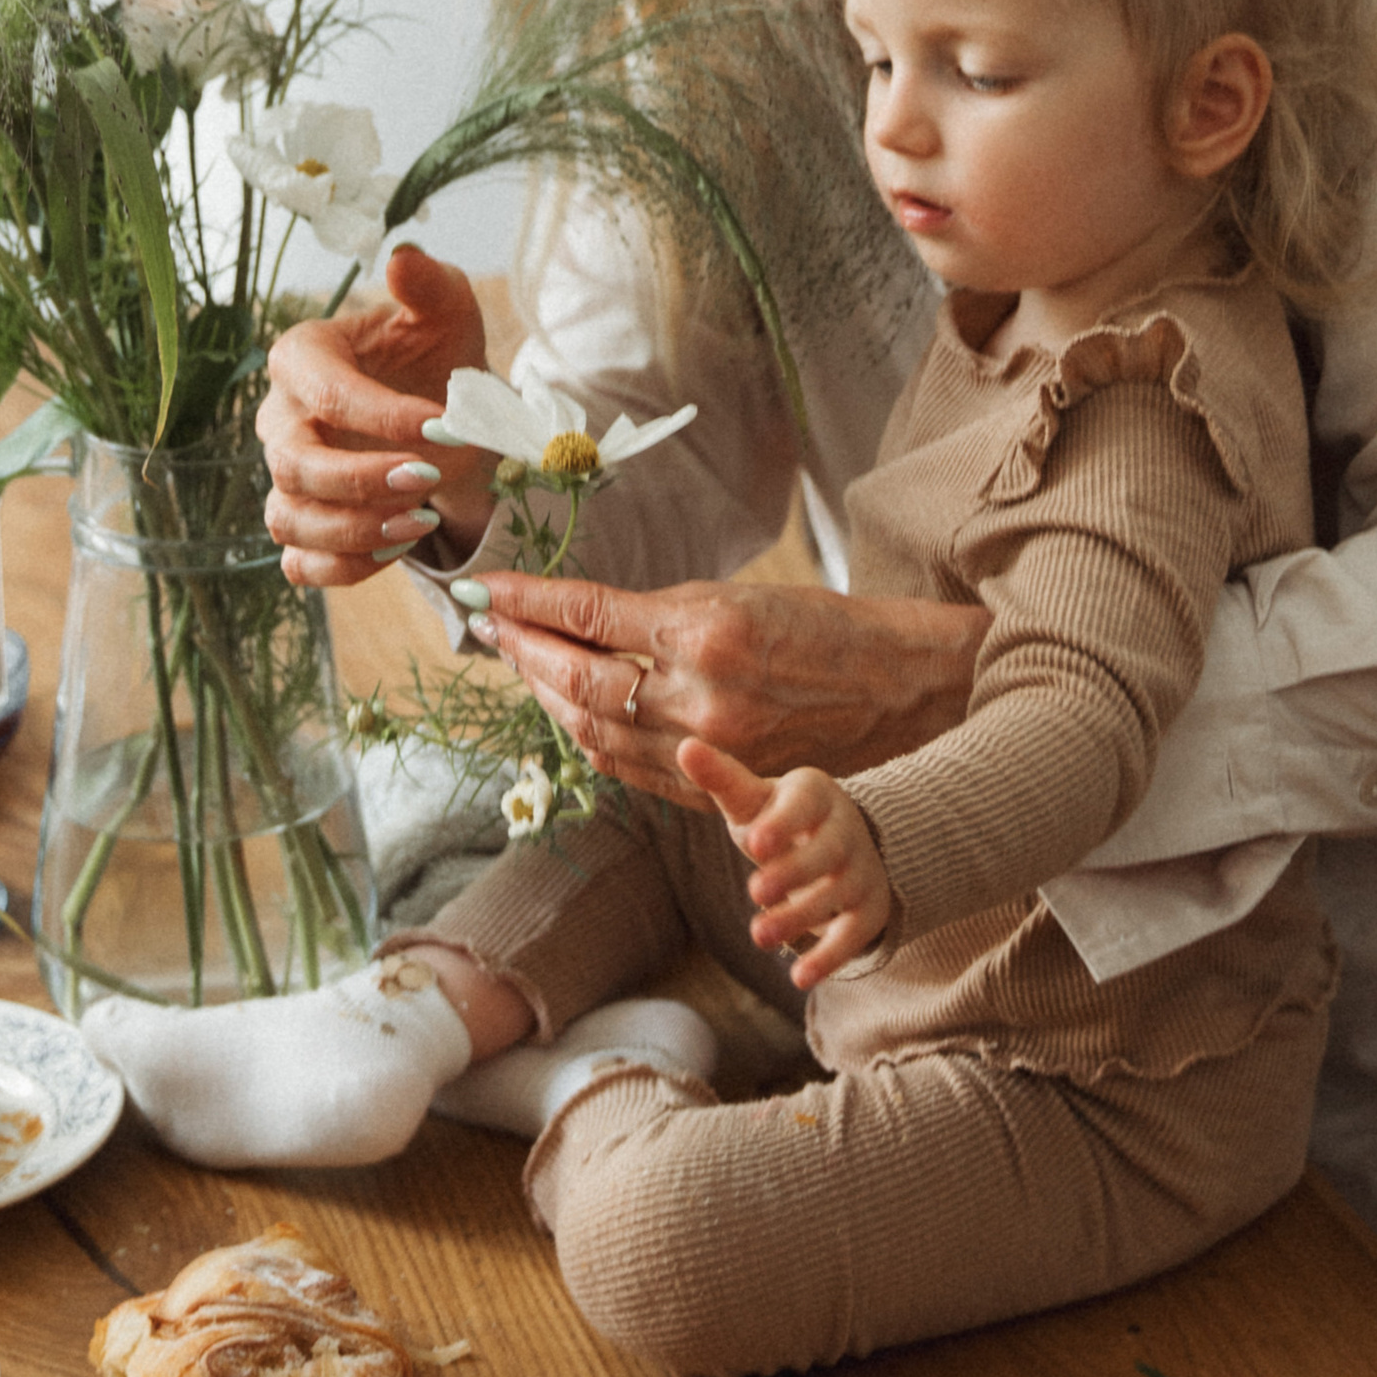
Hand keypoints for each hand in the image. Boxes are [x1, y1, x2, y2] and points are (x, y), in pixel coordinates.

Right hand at [257, 245, 494, 585]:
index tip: (442, 424)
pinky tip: (398, 546)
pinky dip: (344, 569)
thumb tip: (404, 258)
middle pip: (292, 464)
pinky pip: (299, 565)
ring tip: (423, 521)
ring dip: (354, 531)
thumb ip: (428, 283)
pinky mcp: (302, 526)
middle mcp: (281, 419)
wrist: (443, 416)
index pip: (326, 391)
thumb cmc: (435, 354)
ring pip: (288, 520)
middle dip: (360, 479)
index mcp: (303, 358)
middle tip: (428, 479)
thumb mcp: (445, 312)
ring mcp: (286, 478)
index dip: (380, 414)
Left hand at [473, 571, 984, 806]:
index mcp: (704, 631)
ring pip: (594, 733)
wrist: (889, 689)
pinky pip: (628, 769)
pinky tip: (568, 713)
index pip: (588, 616)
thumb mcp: (734, 595)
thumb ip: (654, 613)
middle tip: (491, 625)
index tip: (487, 590)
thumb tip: (579, 616)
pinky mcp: (712, 785)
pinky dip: (587, 740)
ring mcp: (704, 749)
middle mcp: (698, 696)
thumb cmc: (818, 625)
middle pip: (578, 682)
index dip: (528, 604)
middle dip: (524, 652)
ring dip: (546, 699)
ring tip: (521, 664)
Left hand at [680, 738, 891, 988]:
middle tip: (755, 892)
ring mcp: (861, 871)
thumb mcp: (753, 799)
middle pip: (826, 852)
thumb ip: (722, 777)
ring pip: (836, 895)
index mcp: (815, 795)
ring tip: (759, 936)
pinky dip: (829, 958)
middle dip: (793, 873)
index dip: (783, 823)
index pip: (805, 804)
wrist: (842, 847)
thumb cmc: (780, 820)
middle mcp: (846, 831)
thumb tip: (685, 747)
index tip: (755, 843)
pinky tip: (799, 979)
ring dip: (800, 918)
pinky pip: (853, 936)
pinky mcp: (868, 911)